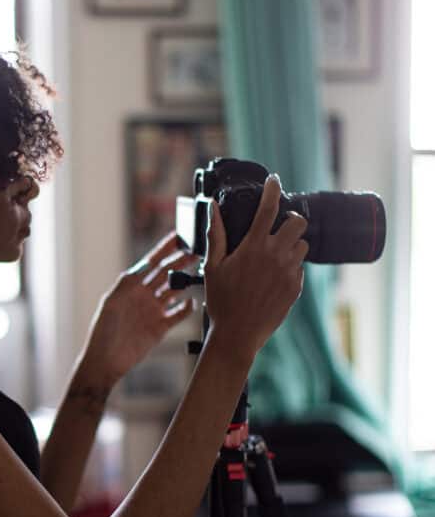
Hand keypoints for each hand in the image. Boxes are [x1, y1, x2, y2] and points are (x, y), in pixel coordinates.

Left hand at [78, 232, 197, 387]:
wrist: (106, 361)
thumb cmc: (103, 332)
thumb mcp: (111, 303)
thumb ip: (127, 284)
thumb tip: (142, 266)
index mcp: (130, 286)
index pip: (150, 262)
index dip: (164, 249)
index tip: (177, 237)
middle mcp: (143, 296)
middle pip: (166, 273)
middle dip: (180, 261)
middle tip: (196, 252)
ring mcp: (153, 311)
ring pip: (174, 291)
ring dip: (185, 281)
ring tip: (199, 271)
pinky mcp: (160, 327)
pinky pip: (178, 314)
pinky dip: (187, 307)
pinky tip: (193, 302)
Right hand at [204, 175, 307, 360]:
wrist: (238, 335)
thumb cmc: (221, 301)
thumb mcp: (213, 266)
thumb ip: (216, 234)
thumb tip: (213, 208)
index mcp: (253, 246)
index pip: (269, 207)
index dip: (273, 189)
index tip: (274, 181)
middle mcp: (275, 255)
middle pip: (298, 222)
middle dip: (290, 220)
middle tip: (278, 227)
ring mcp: (289, 272)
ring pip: (303, 246)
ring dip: (292, 245)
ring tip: (275, 256)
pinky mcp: (296, 288)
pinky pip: (300, 269)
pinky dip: (290, 267)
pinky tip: (273, 278)